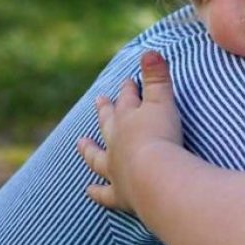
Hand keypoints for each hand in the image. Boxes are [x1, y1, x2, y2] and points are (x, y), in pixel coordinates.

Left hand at [78, 51, 184, 212]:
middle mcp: (117, 144)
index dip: (130, 89)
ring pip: (98, 157)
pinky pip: (104, 193)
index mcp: (129, 121)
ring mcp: (115, 170)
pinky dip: (96, 192)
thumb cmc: (163, 138)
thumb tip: (150, 49)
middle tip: (99, 101)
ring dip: (90, 150)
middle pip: (109, 123)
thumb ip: (158, 77)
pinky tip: (89, 190)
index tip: (128, 80)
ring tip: (81, 143)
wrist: (156, 178)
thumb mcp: (163, 103)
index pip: (129, 100)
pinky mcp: (121, 194)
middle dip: (106, 111)